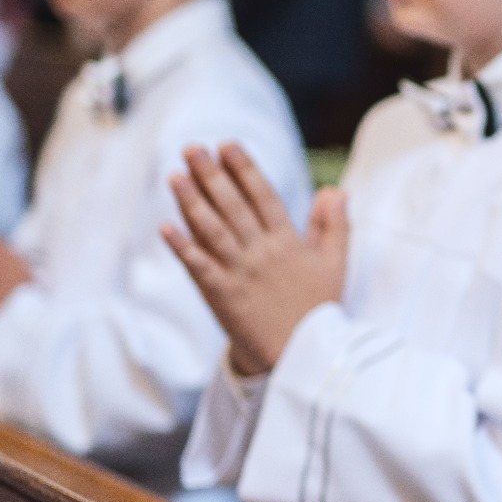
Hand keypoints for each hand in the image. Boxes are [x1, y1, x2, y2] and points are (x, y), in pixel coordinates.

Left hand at [163, 143, 347, 376]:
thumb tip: (334, 189)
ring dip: (191, 202)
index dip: (244, 169)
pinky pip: (199, 267)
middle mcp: (262, 253)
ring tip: (175, 176)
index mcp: (288, 243)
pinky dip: (182, 248)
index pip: (263, 196)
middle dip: (211, 175)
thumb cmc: (318, 308)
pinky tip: (165, 228)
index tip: (227, 145)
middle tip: (191, 148)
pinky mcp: (222, 295)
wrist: (301, 356)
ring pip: (212, 230)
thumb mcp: (336, 265)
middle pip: (233, 206)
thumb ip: (335, 225)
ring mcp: (240, 273)